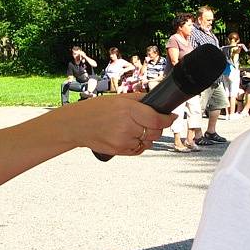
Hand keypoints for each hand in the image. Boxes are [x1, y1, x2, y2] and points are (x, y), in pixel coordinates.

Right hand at [59, 93, 174, 155]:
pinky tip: (130, 136)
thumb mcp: (118, 99)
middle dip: (158, 127)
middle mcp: (127, 126)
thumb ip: (139, 100)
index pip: (157, 119)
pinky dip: (140, 144)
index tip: (172, 117)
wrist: (77, 125)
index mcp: (128, 109)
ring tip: (136, 128)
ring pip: (149, 142)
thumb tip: (157, 102)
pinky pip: (139, 150)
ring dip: (148, 136)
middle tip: (152, 121)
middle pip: (156, 132)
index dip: (168, 119)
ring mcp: (123, 140)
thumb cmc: (96, 109)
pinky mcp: (120, 151)